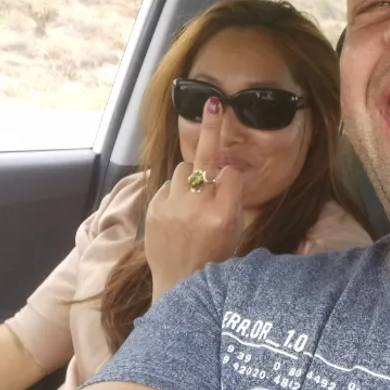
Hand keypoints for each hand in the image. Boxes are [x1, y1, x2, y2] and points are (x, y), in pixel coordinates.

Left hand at [145, 96, 243, 303]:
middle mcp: (197, 208)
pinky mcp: (153, 209)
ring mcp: (171, 208)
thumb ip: (232, 199)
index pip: (232, 174)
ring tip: (194, 198)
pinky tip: (178, 211)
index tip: (232, 177)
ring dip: (192, 177)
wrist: (178, 286)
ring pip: (185, 170)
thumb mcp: (236, 231)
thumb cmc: (215, 259)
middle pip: (205, 161)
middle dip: (212, 131)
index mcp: (223, 215)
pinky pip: (168, 186)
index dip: (233, 176)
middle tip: (215, 103)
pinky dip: (176, 193)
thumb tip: (226, 170)